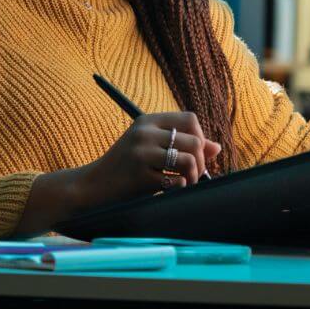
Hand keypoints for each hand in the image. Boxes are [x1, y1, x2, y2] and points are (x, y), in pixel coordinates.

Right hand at [73, 112, 221, 208]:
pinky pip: (177, 182)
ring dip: (193, 177)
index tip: (195, 154)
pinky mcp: (141, 176)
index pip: (190, 119)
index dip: (200, 137)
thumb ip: (179, 144)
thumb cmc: (125, 168)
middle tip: (192, 175)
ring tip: (184, 183)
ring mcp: (141, 154)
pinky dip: (179, 188)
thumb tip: (216, 147)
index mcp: (147, 121)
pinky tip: (169, 189)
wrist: (93, 186)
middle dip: (201, 161)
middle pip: (194, 140)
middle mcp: (144, 133)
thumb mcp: (148, 148)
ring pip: (189, 160)